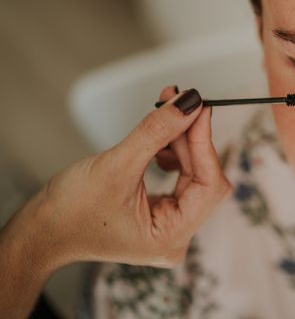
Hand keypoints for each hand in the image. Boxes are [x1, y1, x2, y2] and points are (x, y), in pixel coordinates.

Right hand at [17, 86, 231, 270]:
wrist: (41, 231)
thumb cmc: (70, 211)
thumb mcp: (116, 165)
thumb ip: (157, 132)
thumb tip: (190, 102)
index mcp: (170, 237)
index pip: (209, 185)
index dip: (205, 143)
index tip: (199, 108)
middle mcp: (177, 235)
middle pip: (203, 177)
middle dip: (192, 137)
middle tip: (180, 101)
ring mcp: (170, 225)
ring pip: (193, 173)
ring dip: (182, 140)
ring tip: (166, 111)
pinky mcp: (162, 212)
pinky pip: (180, 176)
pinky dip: (173, 151)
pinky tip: (160, 137)